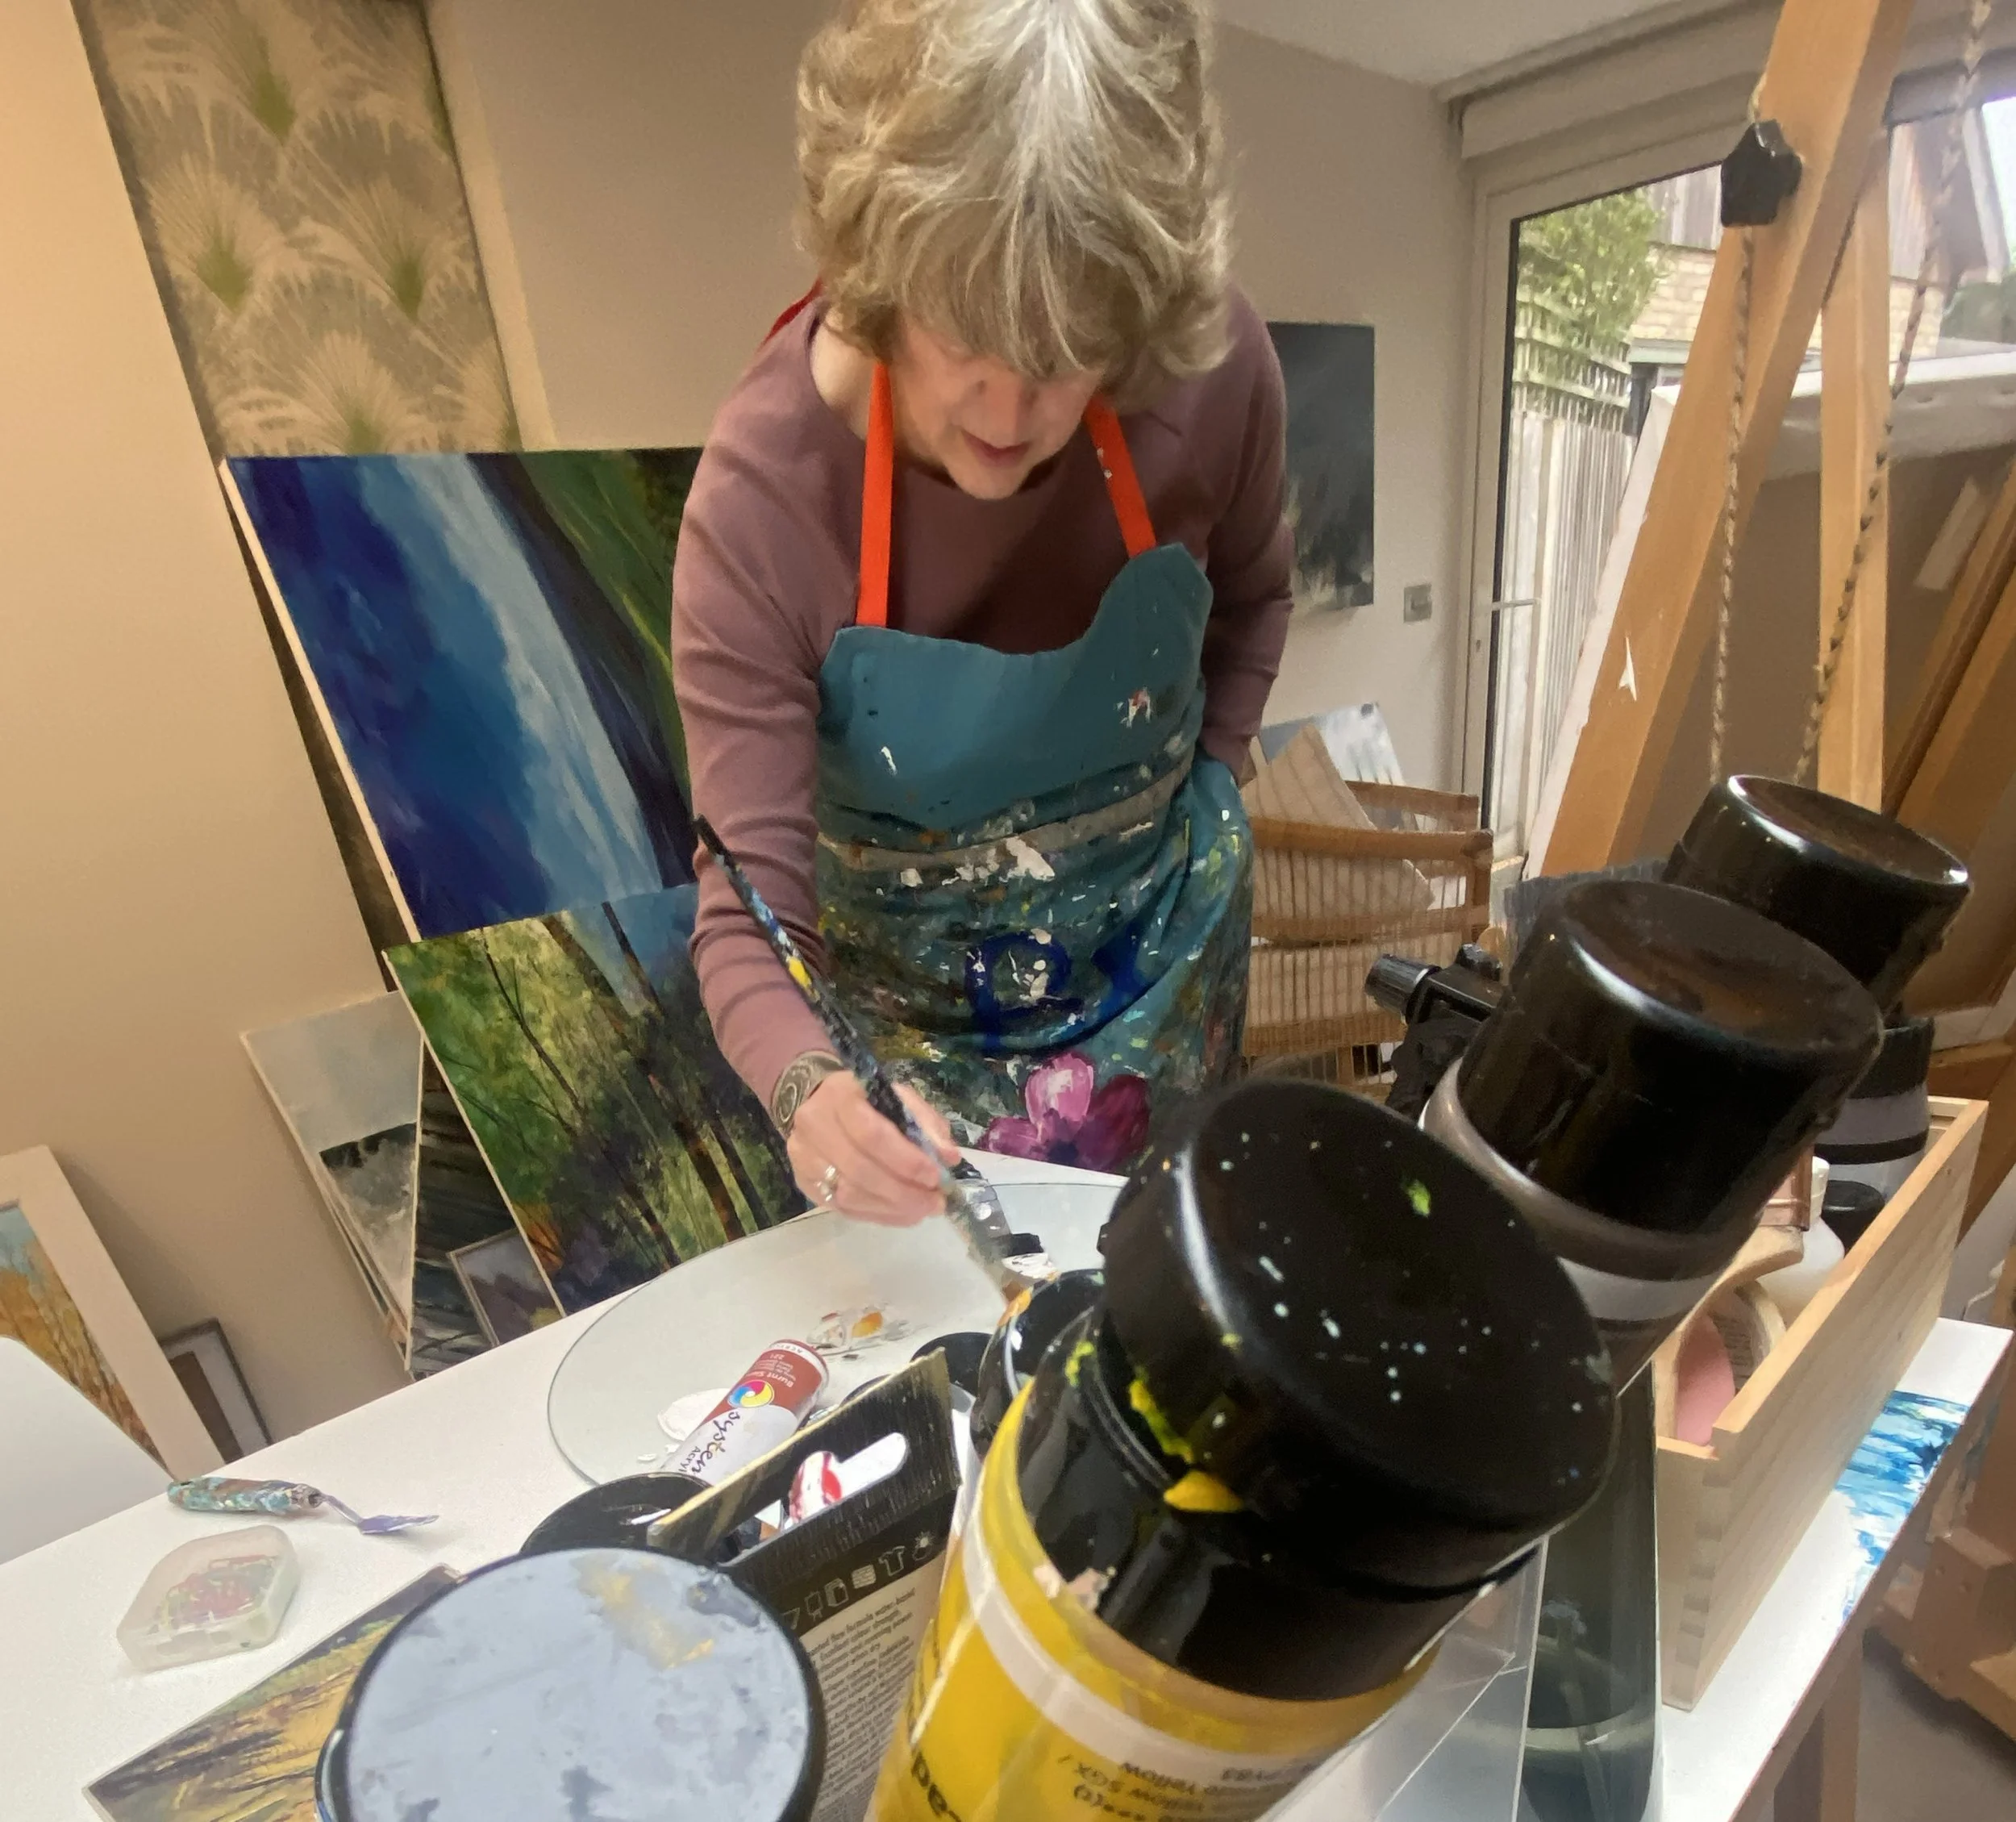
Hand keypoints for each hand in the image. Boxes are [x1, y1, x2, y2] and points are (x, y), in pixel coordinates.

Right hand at [787, 1072, 960, 1226]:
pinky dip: (878, 1215)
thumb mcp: (899, 1098)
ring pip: (849, 1195)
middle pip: (860, 1170)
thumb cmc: (867, 1100)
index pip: (871, 1135)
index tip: (935, 1176)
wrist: (819, 1103)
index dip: (906, 1161)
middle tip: (935, 1202)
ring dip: (892, 1208)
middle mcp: (814, 1125)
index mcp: (841, 1095)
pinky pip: (843, 1209)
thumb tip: (949, 1157)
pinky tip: (902, 1215)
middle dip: (903, 1192)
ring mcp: (804, 1157)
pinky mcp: (805, 1183)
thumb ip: (926, 1124)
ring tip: (922, 1210)